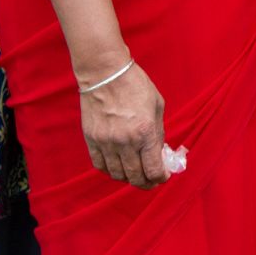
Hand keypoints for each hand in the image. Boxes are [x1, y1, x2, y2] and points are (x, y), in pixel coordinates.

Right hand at [80, 61, 169, 188]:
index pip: (154, 170)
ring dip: (128, 178)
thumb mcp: (157, 106)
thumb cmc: (134, 84)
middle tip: (151, 179)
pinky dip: (110, 170)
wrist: (105, 72)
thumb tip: (159, 152)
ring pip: (117, 174)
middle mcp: (125, 141)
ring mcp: (106, 142)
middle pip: (136, 177)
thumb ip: (158, 132)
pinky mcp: (91, 139)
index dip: (161, 178)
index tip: (163, 176)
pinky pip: (100, 165)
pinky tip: (117, 166)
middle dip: (146, 182)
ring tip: (135, 172)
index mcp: (145, 132)